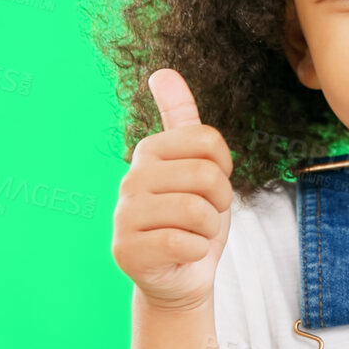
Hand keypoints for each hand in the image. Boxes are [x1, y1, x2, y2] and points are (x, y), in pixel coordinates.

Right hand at [112, 68, 234, 309]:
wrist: (180, 278)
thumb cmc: (193, 220)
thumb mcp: (196, 165)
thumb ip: (182, 119)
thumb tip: (163, 70)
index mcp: (149, 152)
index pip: (208, 140)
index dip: (224, 168)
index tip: (212, 185)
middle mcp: (131, 179)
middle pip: (206, 176)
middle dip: (219, 203)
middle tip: (204, 217)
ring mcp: (124, 215)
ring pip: (196, 210)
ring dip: (209, 229)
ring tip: (194, 234)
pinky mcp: (126, 250)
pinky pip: (182, 241)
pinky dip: (196, 251)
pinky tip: (182, 253)